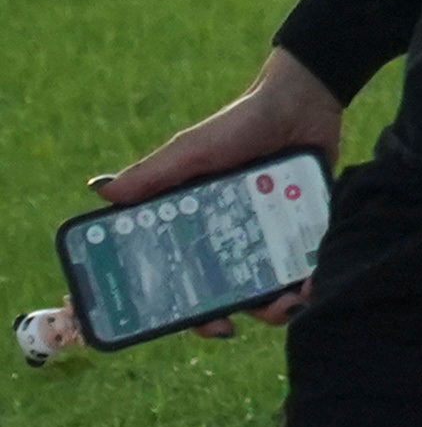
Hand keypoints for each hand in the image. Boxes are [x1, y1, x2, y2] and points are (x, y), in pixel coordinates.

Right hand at [96, 55, 347, 331]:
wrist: (302, 101)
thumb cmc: (239, 124)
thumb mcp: (192, 150)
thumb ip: (154, 174)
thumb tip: (101, 192)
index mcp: (197, 225)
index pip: (183, 276)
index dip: (180, 306)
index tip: (186, 324)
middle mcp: (232, 236)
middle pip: (227, 292)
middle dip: (231, 314)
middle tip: (237, 323)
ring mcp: (271, 234)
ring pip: (270, 286)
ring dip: (277, 304)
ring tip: (288, 302)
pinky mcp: (307, 227)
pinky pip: (307, 263)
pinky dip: (311, 278)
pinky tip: (315, 282)